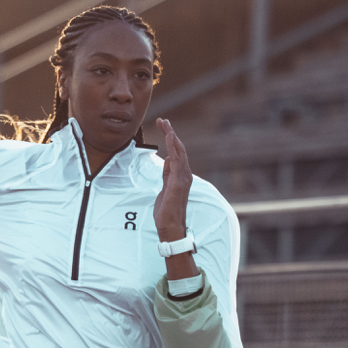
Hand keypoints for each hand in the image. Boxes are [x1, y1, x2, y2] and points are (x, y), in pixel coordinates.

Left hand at [153, 117, 191, 244]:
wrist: (170, 226)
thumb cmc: (167, 210)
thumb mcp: (165, 187)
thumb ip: (167, 174)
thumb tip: (168, 160)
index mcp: (180, 175)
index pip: (176, 152)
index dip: (170, 138)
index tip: (164, 126)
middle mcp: (184, 174)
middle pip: (179, 148)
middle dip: (171, 133)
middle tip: (163, 120)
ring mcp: (183, 178)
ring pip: (179, 152)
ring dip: (172, 136)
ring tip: (165, 124)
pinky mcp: (178, 182)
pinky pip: (177, 161)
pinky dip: (174, 147)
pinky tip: (170, 137)